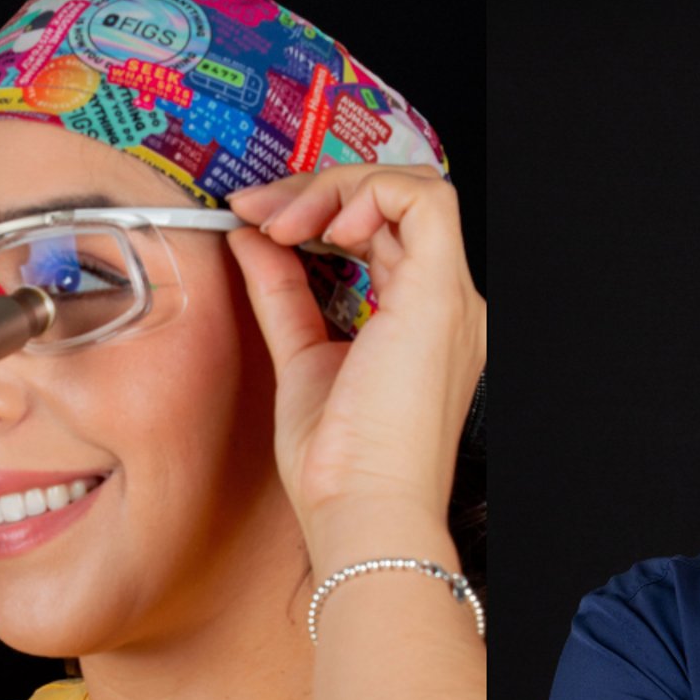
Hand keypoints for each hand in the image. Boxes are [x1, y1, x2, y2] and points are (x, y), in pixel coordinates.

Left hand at [224, 163, 484, 551]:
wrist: (361, 511)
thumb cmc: (341, 470)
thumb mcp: (299, 360)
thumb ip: (281, 295)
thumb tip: (250, 239)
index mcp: (419, 326)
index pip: (382, 233)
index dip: (318, 211)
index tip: (257, 222)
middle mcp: (446, 308)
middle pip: (393, 203)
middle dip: (317, 190)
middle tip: (258, 211)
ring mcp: (449, 300)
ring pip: (409, 188)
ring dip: (336, 188)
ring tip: (282, 222)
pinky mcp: (441, 296)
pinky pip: (422, 199)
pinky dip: (367, 192)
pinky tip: (322, 226)